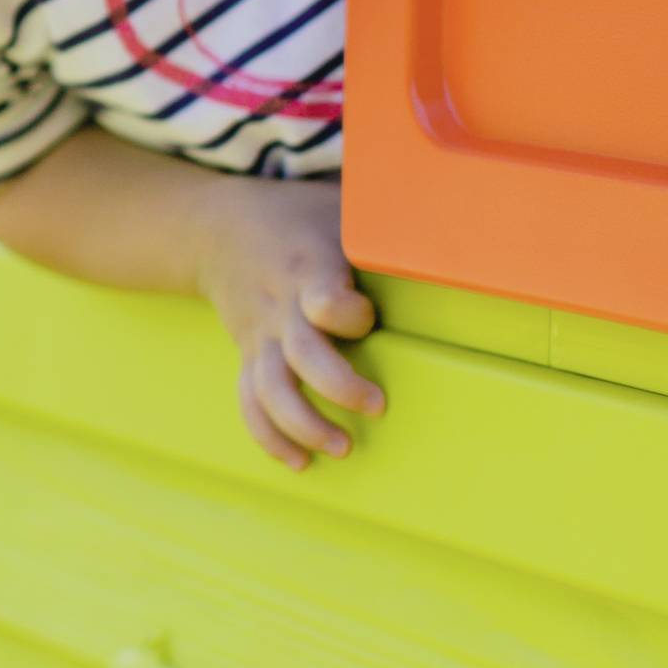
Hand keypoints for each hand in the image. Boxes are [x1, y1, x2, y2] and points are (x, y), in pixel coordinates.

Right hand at [192, 180, 383, 469]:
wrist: (214, 228)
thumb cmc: (295, 215)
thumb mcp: (338, 205)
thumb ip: (386, 219)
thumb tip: (454, 220)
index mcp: (307, 269)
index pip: (324, 301)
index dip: (348, 314)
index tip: (366, 315)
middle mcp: (281, 308)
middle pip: (301, 357)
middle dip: (340, 388)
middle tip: (378, 407)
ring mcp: (260, 336)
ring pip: (271, 391)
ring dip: (304, 426)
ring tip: (343, 448)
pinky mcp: (248, 355)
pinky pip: (250, 403)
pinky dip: (270, 437)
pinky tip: (300, 463)